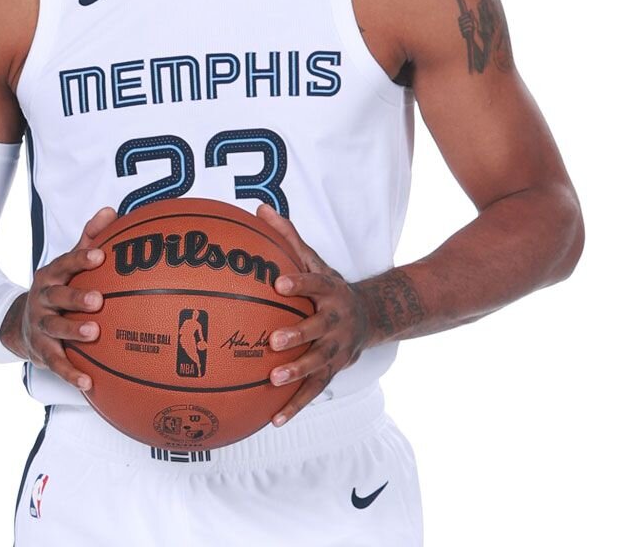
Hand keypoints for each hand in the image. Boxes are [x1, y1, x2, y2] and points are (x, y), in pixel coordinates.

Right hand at [1, 206, 117, 390]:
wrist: (21, 324)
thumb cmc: (58, 290)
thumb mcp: (68, 265)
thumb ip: (89, 240)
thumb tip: (112, 211)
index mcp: (51, 276)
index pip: (66, 264)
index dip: (81, 259)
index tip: (100, 255)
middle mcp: (42, 299)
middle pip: (57, 296)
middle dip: (75, 297)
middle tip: (97, 300)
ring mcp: (40, 325)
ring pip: (55, 328)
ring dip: (73, 331)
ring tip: (93, 334)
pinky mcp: (41, 351)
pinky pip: (57, 363)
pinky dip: (71, 373)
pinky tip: (88, 382)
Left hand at [255, 206, 374, 426]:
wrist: (371, 317)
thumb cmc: (328, 287)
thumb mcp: (314, 260)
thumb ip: (287, 238)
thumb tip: (258, 208)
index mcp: (330, 292)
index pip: (314, 284)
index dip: (299, 284)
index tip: (279, 283)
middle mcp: (335, 322)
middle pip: (318, 329)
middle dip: (298, 335)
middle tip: (273, 340)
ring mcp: (336, 349)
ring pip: (318, 364)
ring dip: (297, 373)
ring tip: (273, 380)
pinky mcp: (332, 371)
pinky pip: (313, 391)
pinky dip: (294, 407)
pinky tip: (272, 420)